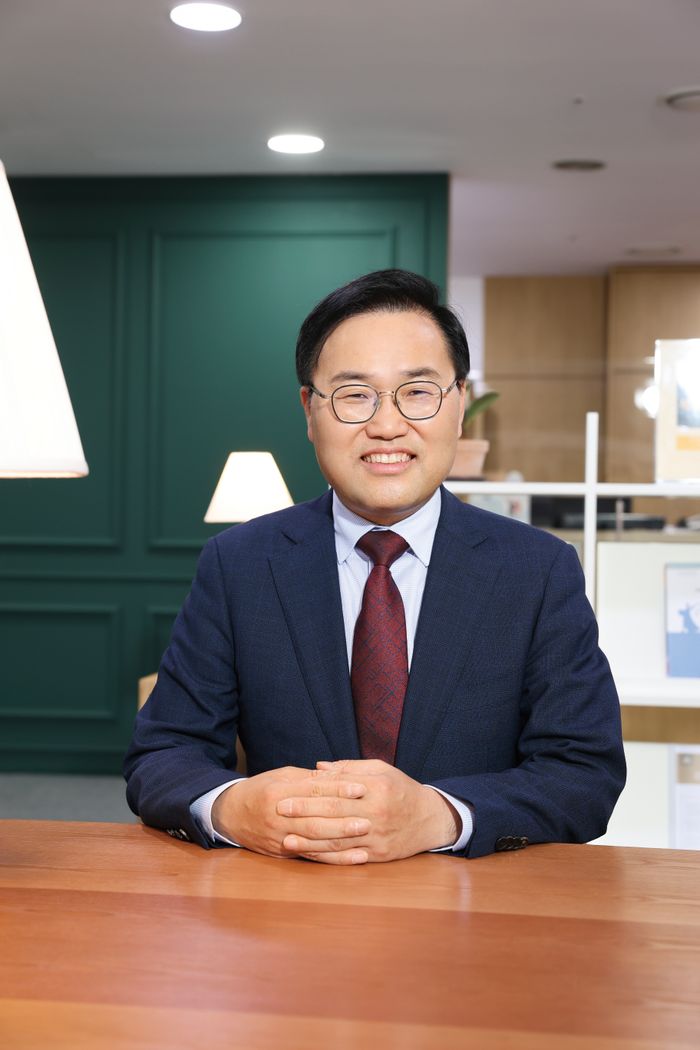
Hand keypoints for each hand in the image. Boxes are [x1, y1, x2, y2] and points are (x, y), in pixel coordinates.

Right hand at [211, 766, 369, 860]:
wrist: (230, 816)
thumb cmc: (260, 790)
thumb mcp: (281, 776)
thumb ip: (309, 778)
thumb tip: (338, 775)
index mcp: (278, 793)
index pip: (313, 791)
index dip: (338, 789)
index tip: (361, 788)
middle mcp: (278, 817)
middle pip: (316, 818)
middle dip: (344, 819)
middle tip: (369, 817)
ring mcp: (280, 838)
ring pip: (316, 840)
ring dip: (343, 839)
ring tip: (366, 835)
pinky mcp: (284, 854)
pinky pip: (313, 857)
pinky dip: (336, 858)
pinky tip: (355, 857)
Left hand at [279, 759, 459, 864]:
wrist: (430, 819)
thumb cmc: (402, 789)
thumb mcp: (381, 769)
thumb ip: (349, 768)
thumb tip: (317, 768)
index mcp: (377, 788)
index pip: (336, 791)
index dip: (309, 794)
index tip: (285, 794)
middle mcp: (377, 813)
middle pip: (333, 814)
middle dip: (303, 814)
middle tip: (277, 812)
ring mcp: (377, 837)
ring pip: (338, 840)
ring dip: (309, 841)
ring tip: (285, 839)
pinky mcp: (378, 855)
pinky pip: (348, 857)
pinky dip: (327, 857)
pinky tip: (310, 856)